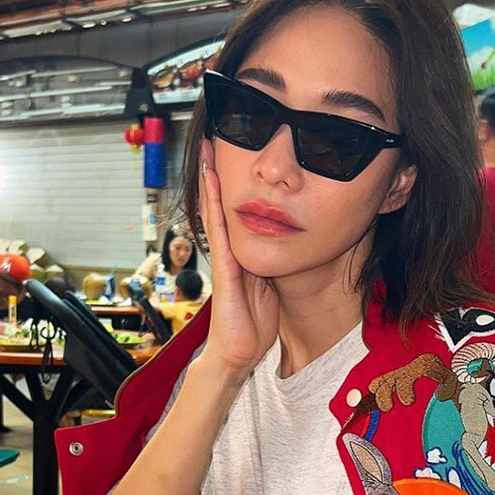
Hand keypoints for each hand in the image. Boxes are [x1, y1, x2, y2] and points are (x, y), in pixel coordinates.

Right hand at [198, 138, 278, 379]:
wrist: (239, 355)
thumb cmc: (254, 328)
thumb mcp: (270, 290)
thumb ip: (273, 269)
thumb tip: (287, 249)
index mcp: (242, 257)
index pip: (236, 215)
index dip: (232, 188)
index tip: (231, 159)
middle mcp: (229, 253)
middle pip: (222, 206)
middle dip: (217, 175)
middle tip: (213, 140)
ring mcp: (224, 259)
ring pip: (216, 212)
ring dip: (211, 182)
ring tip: (207, 151)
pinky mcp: (224, 269)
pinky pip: (219, 230)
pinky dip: (215, 205)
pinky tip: (213, 182)